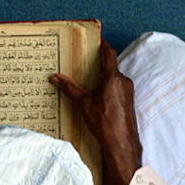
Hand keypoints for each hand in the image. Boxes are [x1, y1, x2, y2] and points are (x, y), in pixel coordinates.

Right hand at [50, 40, 142, 184]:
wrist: (122, 144)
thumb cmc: (104, 122)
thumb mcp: (83, 104)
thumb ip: (70, 88)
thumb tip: (55, 77)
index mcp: (113, 77)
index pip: (109, 54)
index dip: (103, 45)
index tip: (98, 40)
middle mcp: (124, 82)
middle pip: (111, 67)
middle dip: (99, 64)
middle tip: (86, 62)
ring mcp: (128, 92)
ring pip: (115, 79)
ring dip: (103, 78)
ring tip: (89, 82)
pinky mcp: (129, 103)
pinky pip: (118, 90)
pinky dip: (108, 89)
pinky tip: (98, 98)